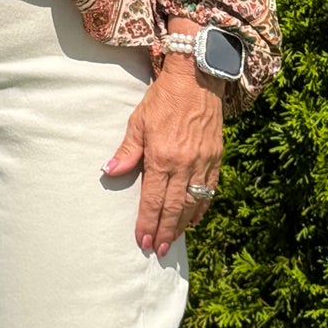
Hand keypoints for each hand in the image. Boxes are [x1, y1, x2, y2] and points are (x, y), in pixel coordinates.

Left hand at [104, 57, 225, 257]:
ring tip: (174, 240)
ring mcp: (204, 162)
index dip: (147, 222)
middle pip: (174, 207)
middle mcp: (185, 163)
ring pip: (194, 202)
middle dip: (165, 231)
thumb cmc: (163, 98)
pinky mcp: (217, 157)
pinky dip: (203, 207)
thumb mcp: (139, 121)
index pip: (153, 199)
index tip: (143, 240)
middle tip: (159, 250)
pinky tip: (195, 220)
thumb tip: (110, 172)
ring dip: (183, 224)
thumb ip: (127, 151)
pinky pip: (210, 189)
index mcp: (162, 156)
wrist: (197, 78)